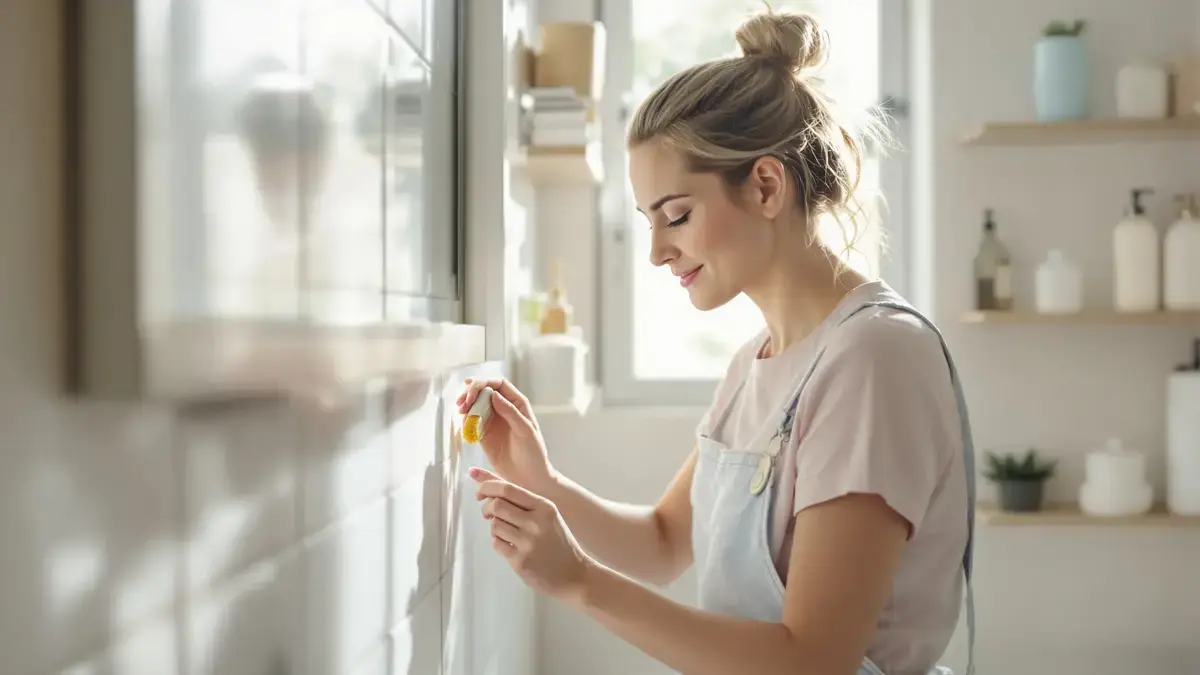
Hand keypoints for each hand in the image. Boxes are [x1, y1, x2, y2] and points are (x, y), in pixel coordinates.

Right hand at [457, 378, 554, 491]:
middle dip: (471, 392)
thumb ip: (510, 412)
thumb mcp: (525, 430)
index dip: (484, 382)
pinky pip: (472, 421)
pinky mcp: (484, 433)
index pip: (499, 384)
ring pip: (476, 404)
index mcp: (517, 403)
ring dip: (466, 404)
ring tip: (460, 411)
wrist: (529, 478)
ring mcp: (494, 420)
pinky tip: (464, 422)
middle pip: (484, 391)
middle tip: (462, 402)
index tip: (471, 390)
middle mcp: (504, 408)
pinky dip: (466, 419)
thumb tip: (493, 394)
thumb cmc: (534, 453)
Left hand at [470, 467, 591, 603]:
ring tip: (506, 532)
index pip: (507, 489)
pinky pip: (496, 543)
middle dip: (486, 507)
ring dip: (494, 527)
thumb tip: (487, 484)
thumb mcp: (547, 516)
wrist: (574, 574)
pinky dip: (498, 541)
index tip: (480, 492)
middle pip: (496, 505)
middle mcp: (536, 522)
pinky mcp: (520, 561)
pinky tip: (510, 545)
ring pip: (494, 525)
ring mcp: (527, 543)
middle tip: (487, 513)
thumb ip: (522, 501)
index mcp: (544, 507)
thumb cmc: (558, 542)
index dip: (487, 487)